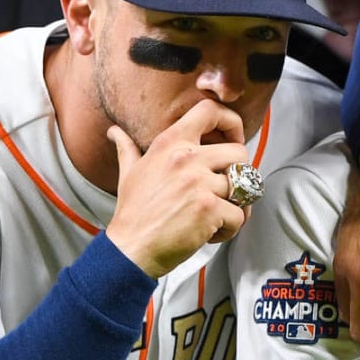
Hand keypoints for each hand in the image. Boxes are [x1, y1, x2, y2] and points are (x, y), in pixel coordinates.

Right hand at [105, 100, 250, 276]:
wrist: (131, 249)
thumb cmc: (134, 212)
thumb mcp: (129, 173)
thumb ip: (128, 149)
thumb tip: (114, 132)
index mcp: (170, 144)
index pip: (209, 110)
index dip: (231, 122)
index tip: (232, 140)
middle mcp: (186, 158)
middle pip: (240, 153)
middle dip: (238, 175)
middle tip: (222, 192)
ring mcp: (199, 183)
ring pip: (244, 187)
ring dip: (235, 206)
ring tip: (214, 216)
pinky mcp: (209, 208)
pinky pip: (240, 215)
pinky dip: (230, 229)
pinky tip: (209, 232)